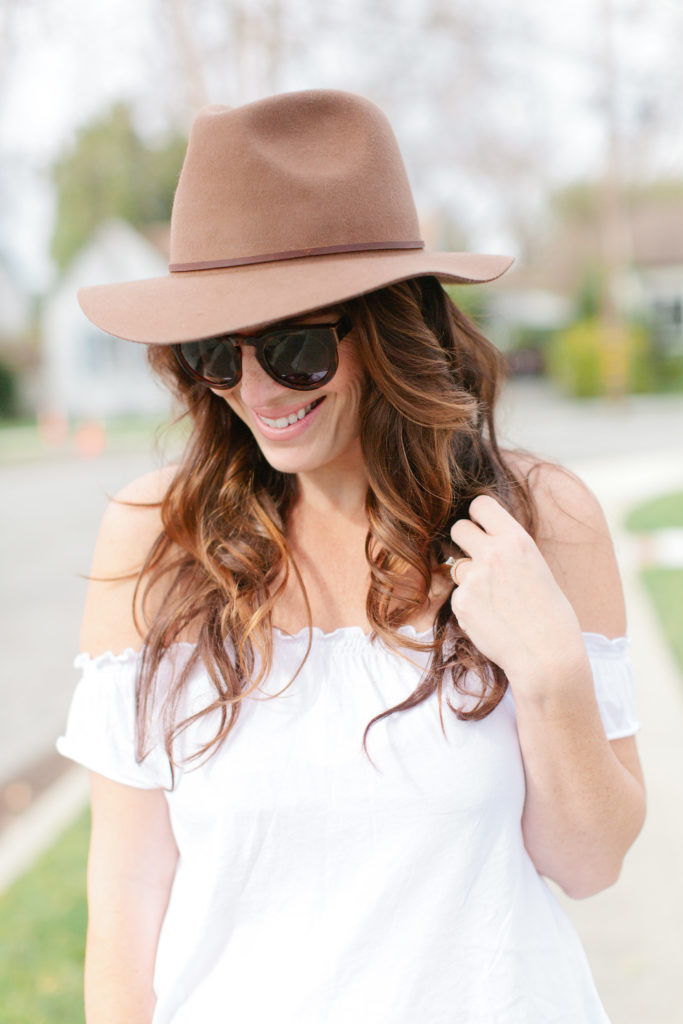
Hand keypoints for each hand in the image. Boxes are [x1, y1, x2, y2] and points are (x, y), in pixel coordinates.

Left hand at [449, 495, 585, 696]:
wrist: (547, 655)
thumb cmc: (550, 613)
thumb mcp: (536, 566)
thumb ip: (508, 550)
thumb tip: (482, 537)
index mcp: (517, 540)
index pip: (480, 505)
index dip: (479, 516)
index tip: (482, 527)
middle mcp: (493, 553)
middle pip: (458, 528)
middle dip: (464, 541)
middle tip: (479, 558)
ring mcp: (473, 578)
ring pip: (457, 566)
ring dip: (469, 578)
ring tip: (496, 600)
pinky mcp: (461, 602)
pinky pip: (458, 595)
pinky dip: (469, 606)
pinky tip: (491, 619)